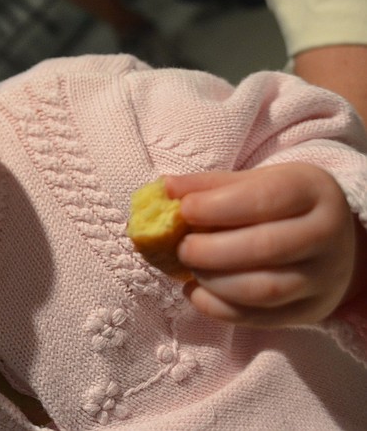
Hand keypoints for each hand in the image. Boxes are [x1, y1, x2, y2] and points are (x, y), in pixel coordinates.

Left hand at [165, 164, 363, 326]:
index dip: (218, 206)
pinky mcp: (308, 311)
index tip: (184, 209)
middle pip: (265, 247)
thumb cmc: (284, 206)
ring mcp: (321, 278)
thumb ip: (210, 186)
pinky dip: (218, 309)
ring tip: (190, 268)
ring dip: (213, 281)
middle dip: (211, 250)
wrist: (334, 242)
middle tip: (182, 247)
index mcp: (311, 192)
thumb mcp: (256, 182)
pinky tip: (195, 292)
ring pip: (263, 289)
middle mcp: (325, 235)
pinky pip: (259, 319)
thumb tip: (166, 188)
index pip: (265, 199)